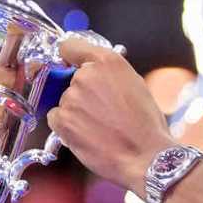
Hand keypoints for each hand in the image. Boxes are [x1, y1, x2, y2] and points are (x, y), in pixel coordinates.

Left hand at [46, 37, 175, 192]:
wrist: (146, 156)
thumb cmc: (146, 126)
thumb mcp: (135, 85)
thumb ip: (110, 74)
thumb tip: (96, 74)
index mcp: (107, 61)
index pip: (70, 46)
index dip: (70, 57)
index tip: (70, 64)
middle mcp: (85, 75)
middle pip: (69, 79)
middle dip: (81, 93)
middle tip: (102, 111)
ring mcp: (72, 97)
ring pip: (65, 101)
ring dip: (76, 112)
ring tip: (100, 128)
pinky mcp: (63, 120)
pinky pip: (56, 118)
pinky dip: (67, 127)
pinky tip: (88, 135)